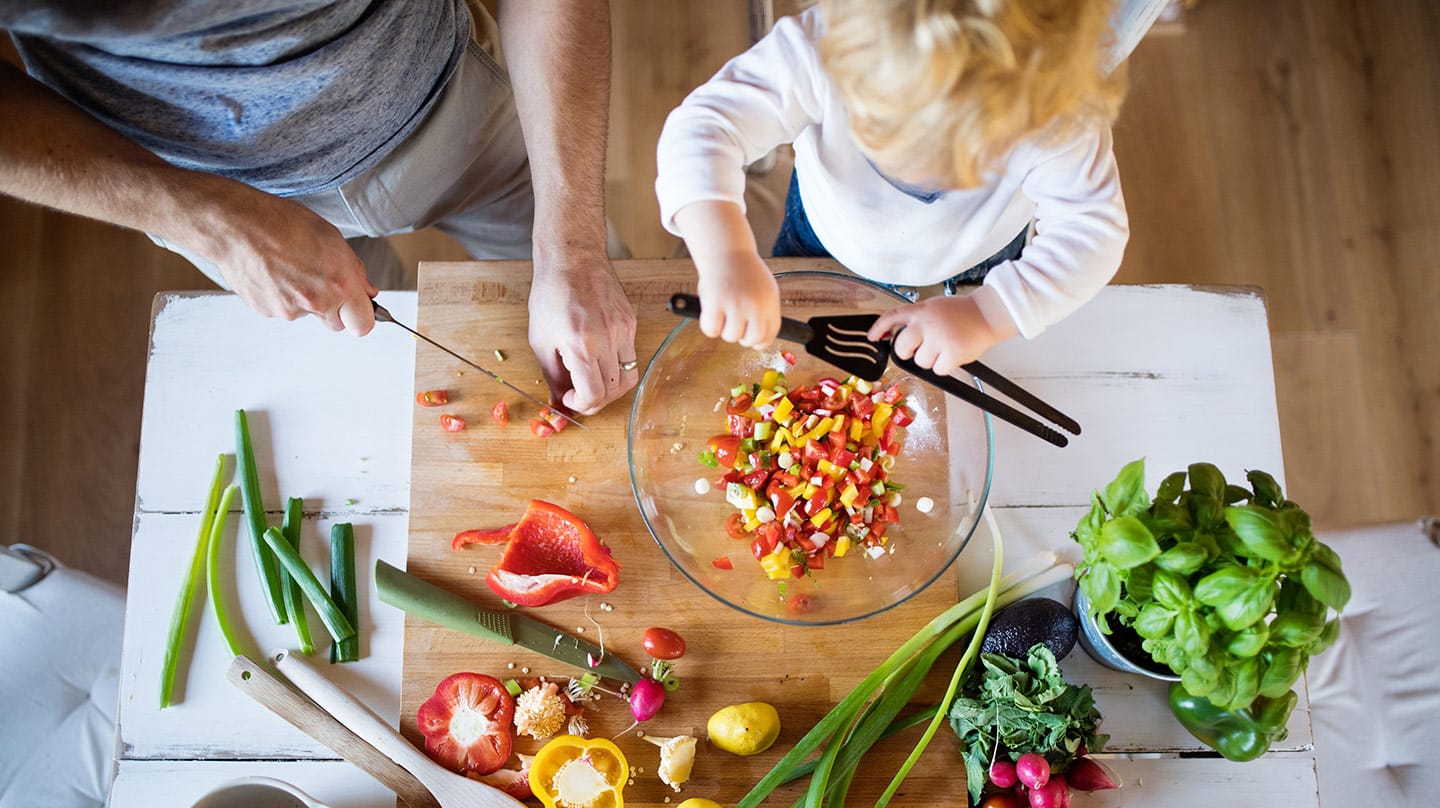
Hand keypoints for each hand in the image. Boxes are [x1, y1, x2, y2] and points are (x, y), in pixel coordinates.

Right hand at [198, 186, 377, 334]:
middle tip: (320, 280)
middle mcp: (317, 302)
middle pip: (336, 324)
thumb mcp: (331, 237)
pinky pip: (283, 309)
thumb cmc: (283, 223)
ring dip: (304, 299)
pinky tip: (274, 272)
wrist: (236, 225)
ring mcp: (290, 310)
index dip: (361, 317)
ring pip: (307, 314)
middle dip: (334, 308)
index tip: (357, 308)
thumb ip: (354, 270)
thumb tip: (367, 290)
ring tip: (290, 267)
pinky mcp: (267, 311)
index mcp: (339, 283)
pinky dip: (281, 296)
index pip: (363, 324)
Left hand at [528, 249, 637, 414]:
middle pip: (614, 391)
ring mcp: (623, 330)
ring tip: (594, 381)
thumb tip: (559, 402)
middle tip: (581, 396)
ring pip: (628, 377)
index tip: (571, 399)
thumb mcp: (541, 339)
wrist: (572, 258)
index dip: (582, 405)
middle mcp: (607, 340)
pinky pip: (631, 355)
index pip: (594, 395)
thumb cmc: (551, 294)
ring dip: (611, 387)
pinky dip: (616, 365)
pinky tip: (600, 357)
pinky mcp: (631, 322)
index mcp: (581, 346)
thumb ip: (552, 376)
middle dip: (596, 401)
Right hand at [694, 250, 780, 347]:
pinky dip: (709, 326)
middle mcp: (755, 305)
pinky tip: (711, 312)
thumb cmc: (744, 270)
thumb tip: (760, 337)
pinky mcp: (716, 304)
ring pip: (730, 336)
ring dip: (724, 329)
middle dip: (742, 337)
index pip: (770, 334)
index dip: (760, 342)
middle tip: (734, 325)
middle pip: (751, 340)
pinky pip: (712, 330)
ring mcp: (736, 305)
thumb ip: (764, 311)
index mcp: (770, 302)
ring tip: (723, 311)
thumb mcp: (765, 289)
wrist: (726, 250)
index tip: (753, 342)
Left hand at [866, 295, 1007, 375]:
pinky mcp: (952, 353)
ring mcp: (939, 339)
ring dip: (930, 359)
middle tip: (922, 348)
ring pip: (921, 362)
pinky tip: (952, 354)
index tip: (872, 337)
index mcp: (922, 310)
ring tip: (944, 347)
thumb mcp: (934, 307)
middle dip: (908, 352)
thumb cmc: (962, 313)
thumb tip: (897, 336)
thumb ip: (917, 319)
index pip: (893, 316)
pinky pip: (937, 370)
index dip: (879, 327)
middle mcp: (927, 324)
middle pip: (902, 348)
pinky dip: (944, 366)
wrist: (987, 315)